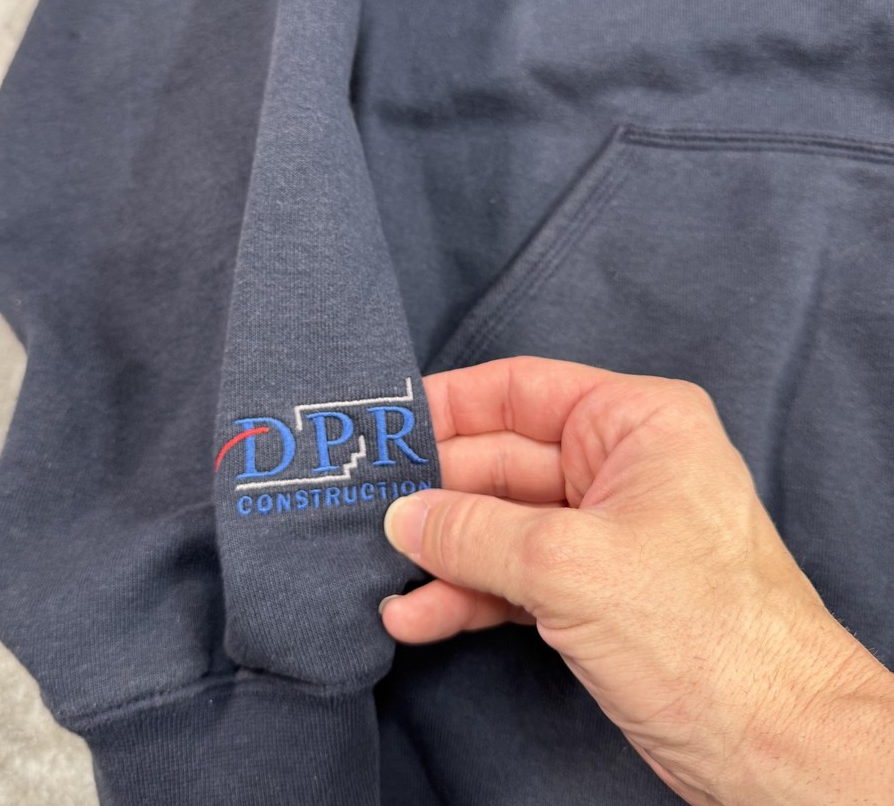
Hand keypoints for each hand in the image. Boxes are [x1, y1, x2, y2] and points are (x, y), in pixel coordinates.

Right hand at [381, 357, 893, 805]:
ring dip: (441, 553)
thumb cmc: (702, 631)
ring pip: (498, 525)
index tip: (382, 425)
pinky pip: (511, 577)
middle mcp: (617, 466)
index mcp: (633, 422)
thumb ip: (473, 533)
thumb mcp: (569, 564)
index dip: (448, 405)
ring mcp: (602, 532)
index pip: (520, 390)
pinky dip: (466, 594)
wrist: (773, 746)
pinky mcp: (591, 591)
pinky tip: (415, 617)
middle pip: (499, 461)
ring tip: (375, 570)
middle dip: (434, 493)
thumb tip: (401, 516)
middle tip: (362, 507)